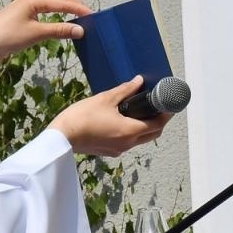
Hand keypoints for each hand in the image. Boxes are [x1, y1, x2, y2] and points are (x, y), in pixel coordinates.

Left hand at [0, 0, 90, 68]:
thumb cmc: (6, 37)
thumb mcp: (35, 34)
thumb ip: (59, 30)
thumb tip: (81, 30)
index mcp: (34, 0)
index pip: (63, 2)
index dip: (79, 9)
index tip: (94, 16)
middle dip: (74, 1)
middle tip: (88, 12)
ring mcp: (26, 4)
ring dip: (64, 3)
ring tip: (77, 12)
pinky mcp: (22, 13)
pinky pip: (44, 6)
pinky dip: (55, 9)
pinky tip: (58, 17)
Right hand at [48, 76, 169, 155]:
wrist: (61, 137)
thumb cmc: (81, 117)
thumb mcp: (105, 99)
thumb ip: (125, 90)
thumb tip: (139, 81)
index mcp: (130, 131)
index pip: (158, 125)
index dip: (167, 115)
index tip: (171, 106)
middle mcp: (127, 144)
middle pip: (152, 135)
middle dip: (159, 122)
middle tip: (160, 108)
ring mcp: (118, 149)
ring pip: (139, 140)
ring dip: (145, 128)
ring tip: (142, 112)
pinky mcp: (108, 151)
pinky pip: (127, 143)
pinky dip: (131, 133)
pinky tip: (123, 121)